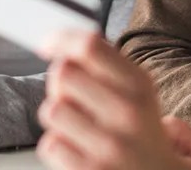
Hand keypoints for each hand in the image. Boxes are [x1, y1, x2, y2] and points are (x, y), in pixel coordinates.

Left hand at [35, 31, 187, 169]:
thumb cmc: (141, 135)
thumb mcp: (138, 94)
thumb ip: (105, 66)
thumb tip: (60, 46)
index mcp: (138, 86)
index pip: (90, 47)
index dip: (61, 40)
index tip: (48, 44)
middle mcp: (127, 113)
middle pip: (62, 74)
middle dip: (60, 84)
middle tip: (72, 97)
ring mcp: (109, 145)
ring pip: (52, 110)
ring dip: (59, 119)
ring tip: (78, 128)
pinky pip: (50, 144)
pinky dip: (58, 147)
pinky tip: (77, 150)